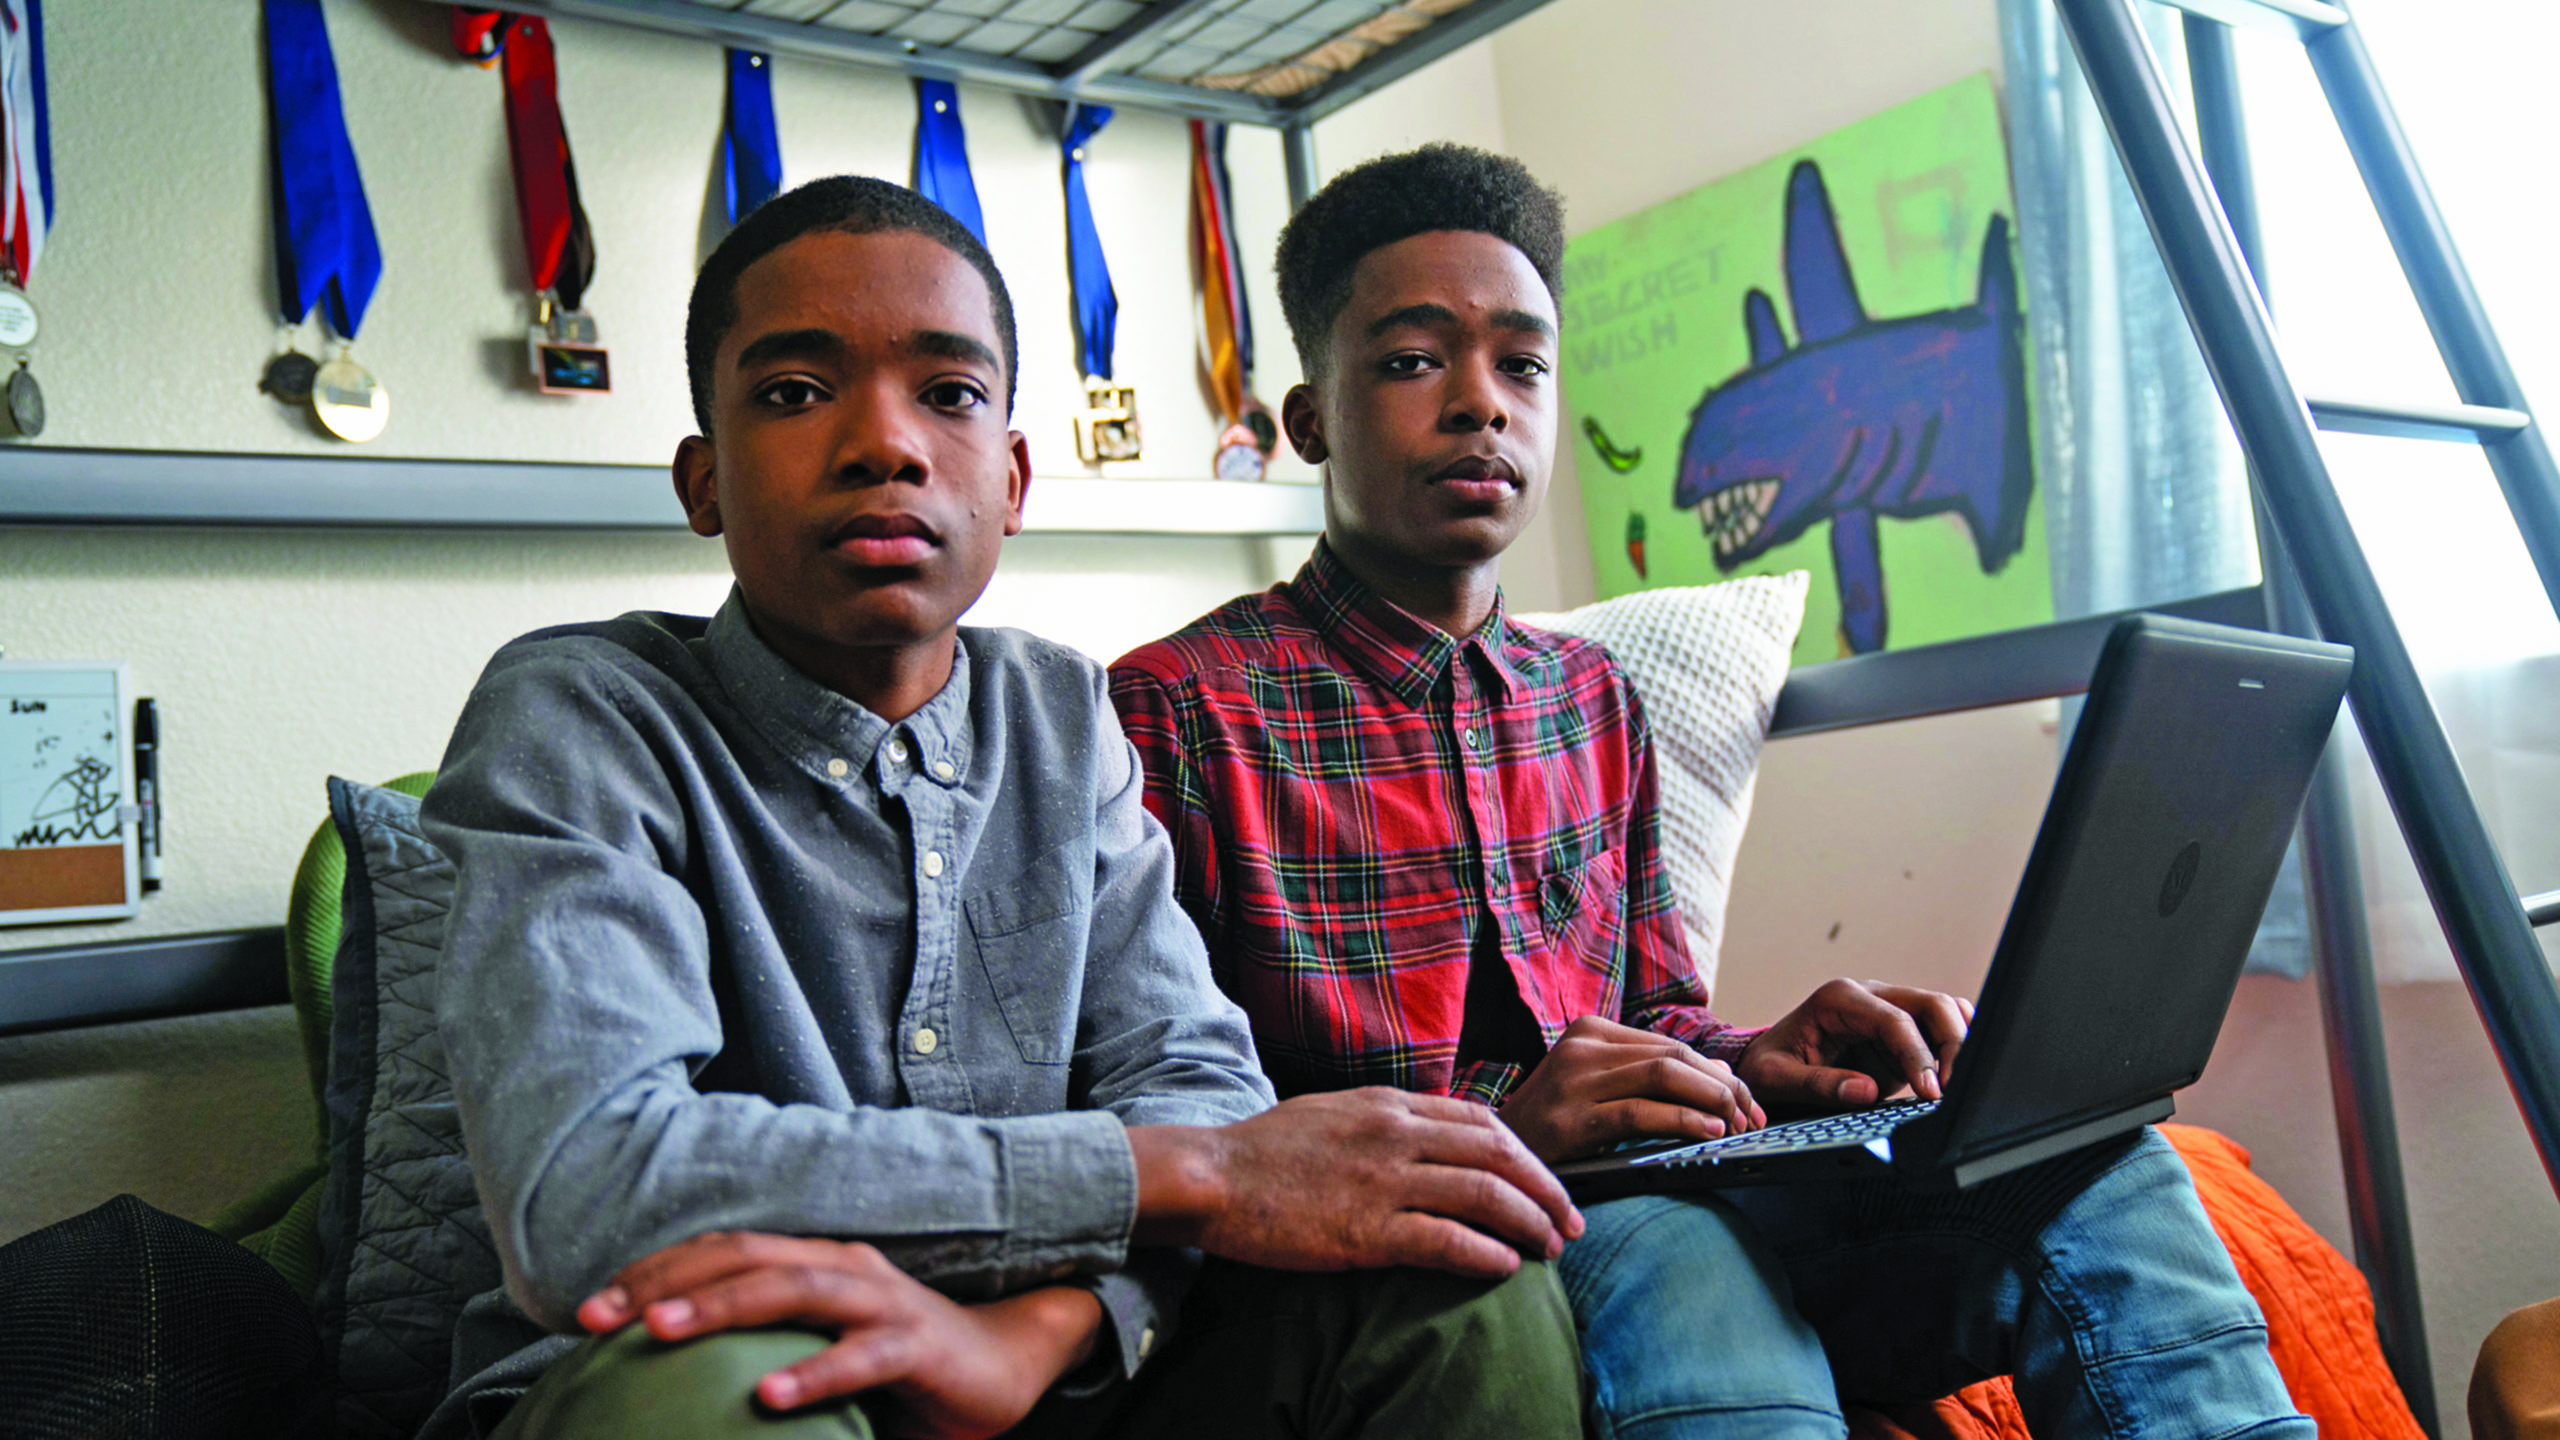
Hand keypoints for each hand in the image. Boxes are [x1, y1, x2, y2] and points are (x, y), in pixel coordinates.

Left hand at [575, 1232, 1101, 1437]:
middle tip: (596, 1315)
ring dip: (721, 1307)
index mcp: (813, 1263)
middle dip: (664, 1282)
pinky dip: (813, 1374)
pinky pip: (860, 1357)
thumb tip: (672, 1385)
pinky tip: (768, 1397)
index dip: (653, 1272)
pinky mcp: (916, 1345)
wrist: (1004, 1365)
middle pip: (743, 1257)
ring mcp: (881, 1301)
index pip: (721, 1253)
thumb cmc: (899, 1364)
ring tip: (661, 1331)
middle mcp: (841, 1267)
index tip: (588, 1309)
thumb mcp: (820, 1350)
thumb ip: (764, 1352)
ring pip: (792, 1288)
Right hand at [1128, 1087, 1582, 1279]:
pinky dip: (1485, 1254)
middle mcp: (1396, 1135)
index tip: (1547, 1182)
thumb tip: (1431, 1138)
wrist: (1212, 1176)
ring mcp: (1383, 1181)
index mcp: (1390, 1105)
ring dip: (1528, 1223)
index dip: (1527, 1154)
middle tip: (1570, 1221)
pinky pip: (1445, 1240)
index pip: (1483, 1121)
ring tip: (1549, 1248)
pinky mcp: (1365, 1231)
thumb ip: (1387, 1122)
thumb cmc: (1266, 1150)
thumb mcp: (1335, 1113)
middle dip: (1546, 1189)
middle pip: (1499, 1154)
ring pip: (1484, 1195)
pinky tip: (1505, 1268)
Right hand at [1497, 1016, 1764, 1162]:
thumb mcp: (1598, 1089)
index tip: (1748, 1105)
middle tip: (1751, 1120)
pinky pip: (1640, 1113)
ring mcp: (1573, 1081)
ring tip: (1736, 1127)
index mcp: (1589, 1032)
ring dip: (1712, 1102)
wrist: (1494, 1154)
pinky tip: (1708, 1133)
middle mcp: (1581, 1047)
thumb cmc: (1553, 1126)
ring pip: (1664, 1076)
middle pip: (1673, 1057)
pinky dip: (1683, 1119)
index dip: (1719, 1075)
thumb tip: (1722, 1075)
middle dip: (1724, 1089)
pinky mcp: (1571, 1119)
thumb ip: (1649, 1077)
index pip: (1671, 1046)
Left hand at [1736, 978, 1971, 1110]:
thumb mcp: (1778, 1078)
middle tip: (1952, 1088)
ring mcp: (1888, 1012)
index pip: (1895, 1019)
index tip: (1930, 1091)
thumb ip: (1819, 1083)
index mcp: (1839, 999)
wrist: (1762, 1064)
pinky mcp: (1900, 1035)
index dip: (1918, 1054)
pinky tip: (1951, 1079)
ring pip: (1944, 1013)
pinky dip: (1954, 1050)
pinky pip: (1939, 1032)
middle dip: (1953, 1043)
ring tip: (1957, 1085)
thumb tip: (1866, 1090)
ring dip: (1960, 1043)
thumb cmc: (1767, 1066)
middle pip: (1932, 1005)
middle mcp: (1869, 997)